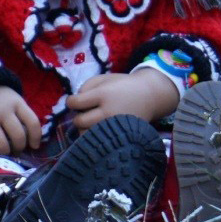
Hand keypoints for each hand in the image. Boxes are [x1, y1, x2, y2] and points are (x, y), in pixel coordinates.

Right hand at [0, 86, 42, 155]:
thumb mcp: (11, 99)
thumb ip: (21, 115)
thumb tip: (30, 139)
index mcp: (16, 103)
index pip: (32, 122)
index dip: (36, 137)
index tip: (34, 145)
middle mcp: (3, 112)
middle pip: (18, 136)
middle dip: (20, 147)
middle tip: (17, 149)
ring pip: (3, 146)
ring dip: (6, 152)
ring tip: (5, 151)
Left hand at [67, 69, 181, 131]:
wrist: (149, 96)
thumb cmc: (123, 85)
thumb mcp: (104, 78)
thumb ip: (85, 86)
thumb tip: (73, 103)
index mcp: (103, 95)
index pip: (75, 103)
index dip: (71, 101)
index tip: (76, 101)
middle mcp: (108, 112)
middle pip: (79, 121)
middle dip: (78, 116)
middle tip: (86, 113)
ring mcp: (115, 127)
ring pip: (86, 135)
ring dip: (84, 129)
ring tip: (92, 122)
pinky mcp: (120, 137)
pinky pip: (98, 143)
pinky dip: (94, 138)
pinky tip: (97, 131)